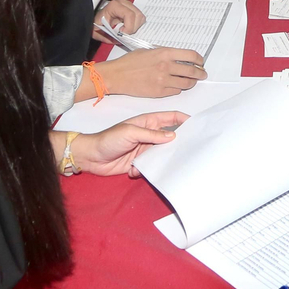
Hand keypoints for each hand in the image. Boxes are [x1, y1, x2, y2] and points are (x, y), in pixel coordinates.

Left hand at [69, 112, 185, 175]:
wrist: (91, 157)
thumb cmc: (109, 139)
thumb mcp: (131, 132)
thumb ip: (152, 134)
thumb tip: (174, 137)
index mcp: (148, 122)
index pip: (171, 118)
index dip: (184, 120)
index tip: (198, 125)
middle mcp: (149, 135)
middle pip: (170, 139)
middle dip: (178, 145)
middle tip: (189, 151)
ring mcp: (144, 150)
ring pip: (161, 155)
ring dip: (160, 161)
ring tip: (161, 166)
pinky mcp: (139, 163)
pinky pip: (149, 168)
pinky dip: (144, 171)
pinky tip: (133, 171)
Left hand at [92, 0, 146, 42]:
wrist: (97, 18)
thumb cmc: (97, 23)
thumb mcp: (97, 32)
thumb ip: (107, 37)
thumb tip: (119, 40)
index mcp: (114, 6)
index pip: (129, 15)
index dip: (129, 27)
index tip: (123, 33)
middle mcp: (123, 3)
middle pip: (138, 16)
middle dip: (133, 28)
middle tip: (124, 33)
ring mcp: (129, 4)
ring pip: (141, 17)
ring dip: (136, 27)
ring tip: (126, 30)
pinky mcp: (132, 8)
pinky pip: (140, 17)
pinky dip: (137, 25)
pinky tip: (128, 27)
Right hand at [95, 47, 206, 96]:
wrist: (118, 75)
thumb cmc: (130, 62)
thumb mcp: (149, 51)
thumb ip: (164, 53)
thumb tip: (178, 56)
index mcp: (165, 53)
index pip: (191, 56)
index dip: (199, 60)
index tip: (201, 62)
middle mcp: (166, 67)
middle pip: (192, 71)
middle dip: (200, 73)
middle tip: (202, 74)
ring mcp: (163, 81)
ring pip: (186, 83)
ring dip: (191, 82)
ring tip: (191, 81)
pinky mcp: (159, 92)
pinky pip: (176, 92)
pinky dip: (178, 89)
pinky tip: (176, 86)